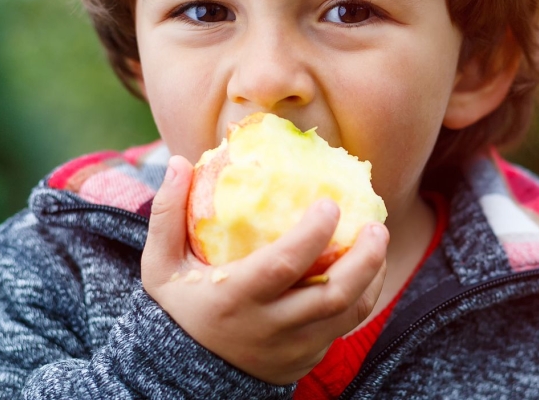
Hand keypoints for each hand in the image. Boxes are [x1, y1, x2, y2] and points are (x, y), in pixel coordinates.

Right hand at [140, 155, 389, 384]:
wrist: (186, 376)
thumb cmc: (178, 309)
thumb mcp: (160, 268)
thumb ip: (167, 217)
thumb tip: (180, 162)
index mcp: (234, 300)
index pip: (282, 266)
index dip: (312, 234)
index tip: (331, 204)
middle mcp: (269, 327)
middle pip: (332, 295)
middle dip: (364, 258)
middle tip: (377, 226)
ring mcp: (293, 348)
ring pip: (348, 313)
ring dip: (372, 276)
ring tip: (378, 241)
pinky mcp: (306, 359)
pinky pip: (344, 327)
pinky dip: (362, 296)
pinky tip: (367, 269)